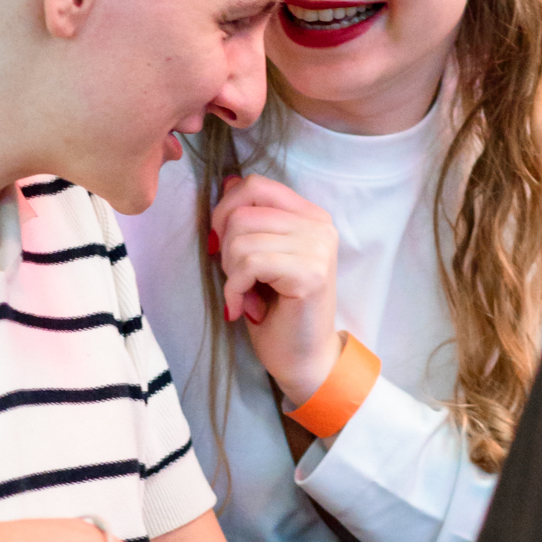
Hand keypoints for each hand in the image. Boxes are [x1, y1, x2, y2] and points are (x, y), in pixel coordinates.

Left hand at [211, 174, 342, 404]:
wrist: (302, 359)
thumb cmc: (276, 311)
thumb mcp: (258, 255)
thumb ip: (250, 218)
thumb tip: (228, 182)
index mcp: (310, 215)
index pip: (255, 185)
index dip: (225, 211)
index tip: (221, 244)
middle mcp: (320, 225)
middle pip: (242, 213)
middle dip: (226, 250)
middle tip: (239, 281)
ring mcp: (318, 247)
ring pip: (241, 239)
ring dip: (231, 274)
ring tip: (247, 295)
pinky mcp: (310, 273)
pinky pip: (249, 265)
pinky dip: (234, 290)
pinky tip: (244, 308)